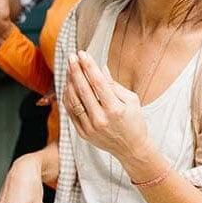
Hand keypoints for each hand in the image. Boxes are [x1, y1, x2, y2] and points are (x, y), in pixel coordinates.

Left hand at [63, 50, 149, 164]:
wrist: (131, 148)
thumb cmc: (134, 122)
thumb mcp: (132, 101)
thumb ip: (114, 85)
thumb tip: (101, 69)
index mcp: (115, 109)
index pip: (97, 82)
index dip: (88, 66)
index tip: (82, 54)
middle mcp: (100, 119)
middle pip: (83, 89)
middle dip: (76, 70)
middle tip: (71, 57)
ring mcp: (89, 127)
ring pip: (73, 99)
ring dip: (69, 82)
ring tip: (69, 69)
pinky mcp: (82, 133)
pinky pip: (70, 111)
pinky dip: (67, 97)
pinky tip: (69, 86)